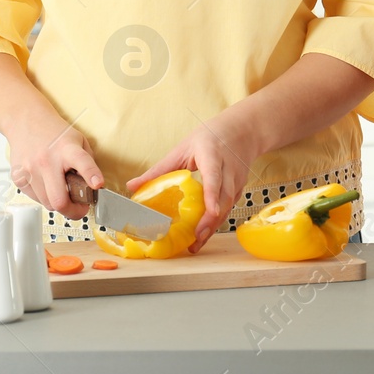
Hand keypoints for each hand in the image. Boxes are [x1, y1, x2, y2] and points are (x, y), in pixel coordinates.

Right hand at [5, 106, 105, 220]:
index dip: (91, 175)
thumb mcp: (78, 140)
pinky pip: (35, 198)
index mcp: (66, 149)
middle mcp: (47, 160)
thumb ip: (87, 162)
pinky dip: (44, 196)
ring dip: (58, 202)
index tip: (98, 185)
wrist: (25, 121)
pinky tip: (47, 183)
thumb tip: (93, 186)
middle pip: (59, 199)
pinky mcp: (18, 177)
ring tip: (62, 191)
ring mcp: (30, 170)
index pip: (81, 162)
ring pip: (47, 203)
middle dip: (73, 211)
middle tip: (80, 209)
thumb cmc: (54, 132)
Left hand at [129, 114, 258, 252]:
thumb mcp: (182, 149)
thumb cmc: (209, 138)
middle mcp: (228, 168)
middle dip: (211, 219)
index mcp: (212, 153)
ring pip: (228, 205)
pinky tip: (204, 234)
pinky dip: (216, 222)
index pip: (214, 175)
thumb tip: (131, 186)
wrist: (241, 131)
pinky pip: (228, 208)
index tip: (212, 211)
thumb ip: (159, 169)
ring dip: (213, 225)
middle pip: (224, 196)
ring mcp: (237, 179)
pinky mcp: (239, 189)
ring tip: (196, 242)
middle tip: (196, 238)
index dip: (212, 194)